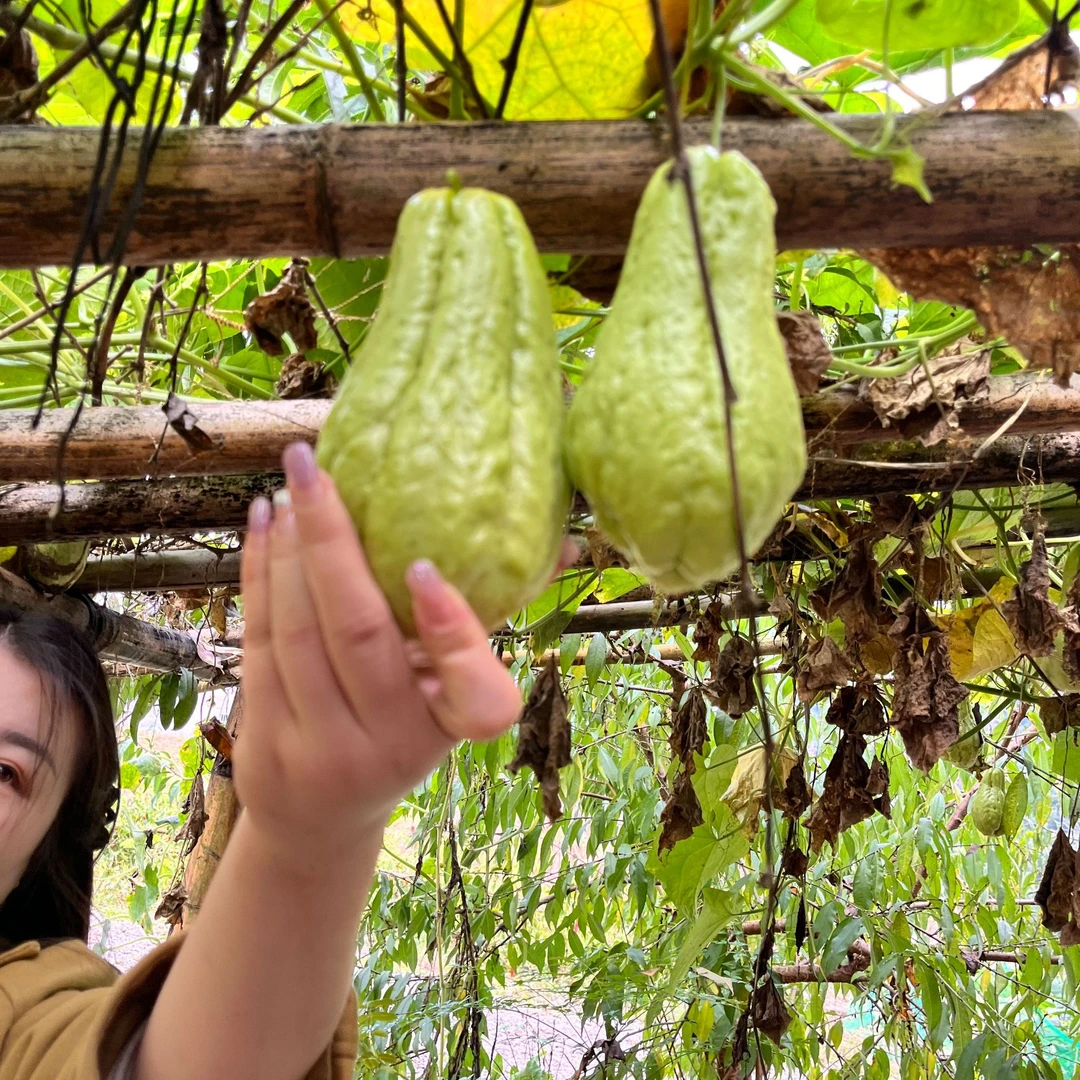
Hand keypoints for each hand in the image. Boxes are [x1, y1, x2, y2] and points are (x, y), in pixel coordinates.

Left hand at [234, 441, 536, 870]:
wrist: (323, 818)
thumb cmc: (404, 731)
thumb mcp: (451, 694)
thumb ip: (487, 621)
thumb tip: (565, 544)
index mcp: (451, 729)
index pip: (477, 699)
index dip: (453, 631)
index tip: (426, 568)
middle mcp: (391, 744)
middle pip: (359, 635)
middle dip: (333, 541)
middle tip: (316, 465)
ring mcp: (322, 747)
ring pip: (299, 632)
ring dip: (288, 549)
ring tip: (292, 487)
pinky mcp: (265, 739)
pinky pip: (260, 641)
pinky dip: (259, 574)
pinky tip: (266, 522)